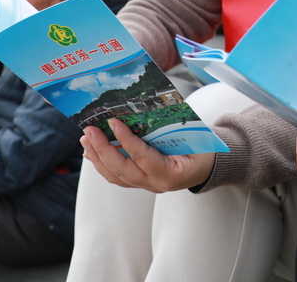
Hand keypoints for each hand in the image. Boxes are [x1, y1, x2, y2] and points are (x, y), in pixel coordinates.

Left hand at [80, 119, 214, 192]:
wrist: (209, 166)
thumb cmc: (203, 149)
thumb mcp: (194, 136)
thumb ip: (171, 128)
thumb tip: (144, 111)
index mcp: (171, 173)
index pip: (143, 157)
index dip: (126, 140)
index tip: (113, 123)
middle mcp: (156, 184)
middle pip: (122, 171)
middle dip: (103, 150)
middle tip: (90, 131)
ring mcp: (147, 186)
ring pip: (115, 176)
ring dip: (98, 157)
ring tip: (87, 139)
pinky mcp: (140, 182)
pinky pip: (117, 176)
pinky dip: (103, 163)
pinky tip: (93, 151)